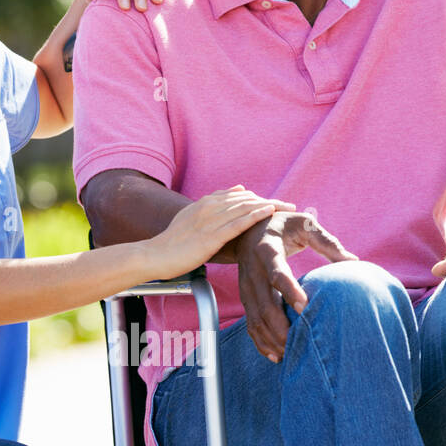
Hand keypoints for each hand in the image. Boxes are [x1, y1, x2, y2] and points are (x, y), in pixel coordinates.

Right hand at [150, 187, 295, 279]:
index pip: (239, 196)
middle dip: (270, 201)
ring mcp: (210, 221)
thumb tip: (237, 190)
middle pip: (247, 200)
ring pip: (245, 208)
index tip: (277, 203)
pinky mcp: (210, 236)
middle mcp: (209, 207)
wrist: (155, 255)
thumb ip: (212, 206)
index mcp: (205, 203)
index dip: (259, 199)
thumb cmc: (173, 243)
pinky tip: (269, 212)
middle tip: (291, 206)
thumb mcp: (191, 218)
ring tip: (288, 208)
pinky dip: (255, 215)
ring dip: (269, 206)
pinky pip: (237, 222)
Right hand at [234, 211, 358, 361]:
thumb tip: (353, 262)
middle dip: (280, 326)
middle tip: (300, 341)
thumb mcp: (304, 224)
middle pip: (263, 304)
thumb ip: (327, 242)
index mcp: (266, 250)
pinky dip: (261, 342)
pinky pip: (250, 324)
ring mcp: (246, 287)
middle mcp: (252, 271)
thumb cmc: (283, 225)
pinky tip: (276, 355)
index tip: (305, 307)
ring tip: (291, 353)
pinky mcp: (245, 298)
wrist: (247, 229)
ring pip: (255, 318)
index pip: (276, 273)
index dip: (289, 291)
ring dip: (271, 338)